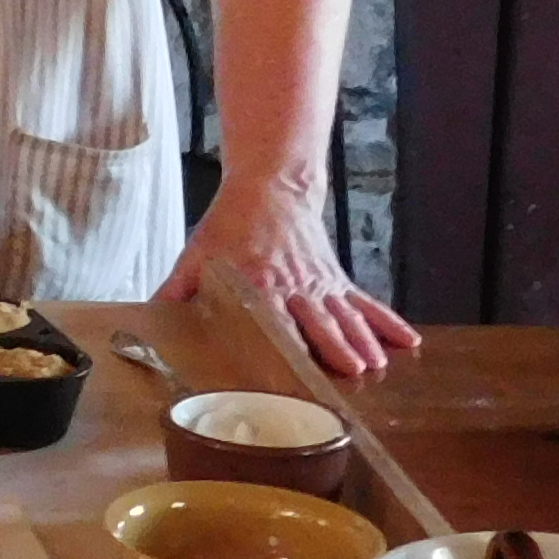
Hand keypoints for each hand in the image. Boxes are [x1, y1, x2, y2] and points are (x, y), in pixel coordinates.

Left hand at [158, 167, 418, 378]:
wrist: (271, 186)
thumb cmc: (230, 227)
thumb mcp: (197, 254)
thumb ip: (177, 288)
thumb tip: (150, 315)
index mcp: (259, 283)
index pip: (274, 320)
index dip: (288, 345)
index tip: (299, 372)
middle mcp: (294, 285)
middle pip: (318, 321)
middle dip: (336, 346)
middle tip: (353, 373)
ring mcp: (320, 282)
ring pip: (346, 314)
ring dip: (363, 340)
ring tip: (377, 365)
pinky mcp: (336, 277)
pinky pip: (365, 302)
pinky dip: (386, 321)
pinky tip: (408, 342)